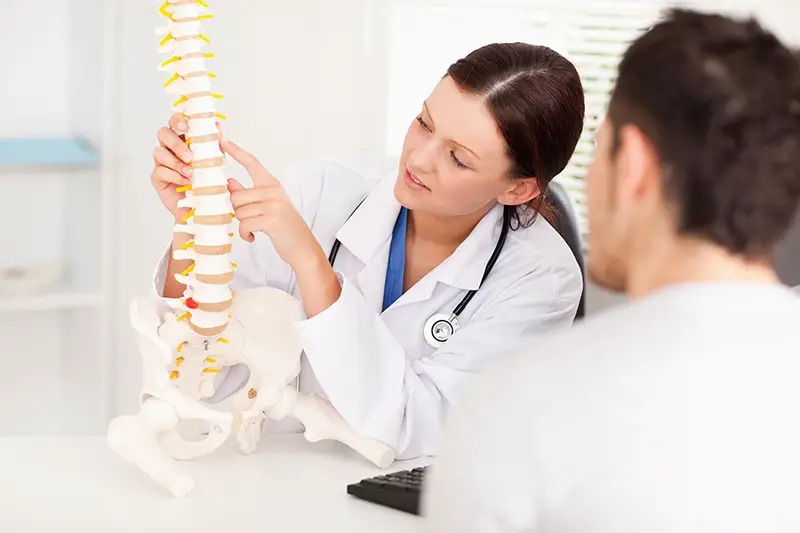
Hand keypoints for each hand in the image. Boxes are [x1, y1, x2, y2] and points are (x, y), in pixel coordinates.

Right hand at [151, 114, 219, 219]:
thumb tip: (216, 125)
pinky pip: (160, 171)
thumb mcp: (215, 161)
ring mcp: (161, 162)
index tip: (186, 127)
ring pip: (159, 152)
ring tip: (191, 173)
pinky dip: (175, 176)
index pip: (175, 123)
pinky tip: (186, 181)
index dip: (177, 121)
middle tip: (189, 156)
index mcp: (182, 139)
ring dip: (177, 163)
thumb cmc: (207, 180)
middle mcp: (169, 148)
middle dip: (176, 143)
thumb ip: (214, 143)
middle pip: (163, 134)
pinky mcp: (157, 177)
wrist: (203, 205)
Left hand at [223, 139, 324, 269]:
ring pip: (239, 211)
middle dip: (238, 212)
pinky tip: (252, 237)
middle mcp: (273, 191)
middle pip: (237, 196)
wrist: (302, 247)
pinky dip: (245, 233)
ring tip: (254, 229)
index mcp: (272, 185)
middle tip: (250, 220)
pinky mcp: (271, 220)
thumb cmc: (284, 227)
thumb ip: (248, 193)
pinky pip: (244, 224)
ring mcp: (274, 205)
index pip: (252, 163)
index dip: (235, 151)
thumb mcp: (267, 206)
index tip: (222, 140)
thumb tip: (230, 182)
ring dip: (243, 224)